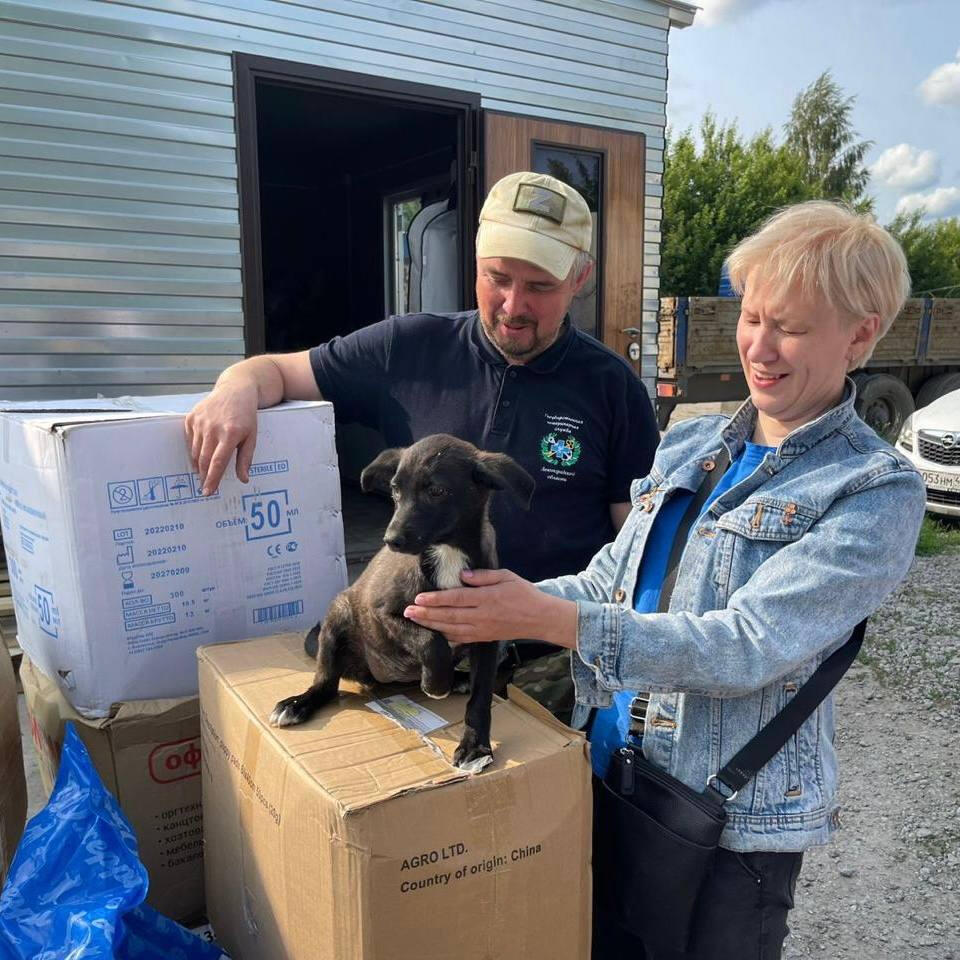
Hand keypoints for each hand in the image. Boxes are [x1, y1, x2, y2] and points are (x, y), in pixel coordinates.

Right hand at [184, 378, 258, 494]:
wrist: (235, 390)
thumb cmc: (246, 416)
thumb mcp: (251, 437)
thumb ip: (245, 459)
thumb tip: (243, 479)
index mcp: (230, 434)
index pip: (217, 462)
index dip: (212, 479)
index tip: (208, 492)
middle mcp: (213, 428)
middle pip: (204, 460)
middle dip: (204, 476)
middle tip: (205, 487)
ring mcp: (200, 422)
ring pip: (195, 452)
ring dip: (199, 464)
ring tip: (203, 472)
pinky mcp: (191, 417)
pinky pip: (189, 440)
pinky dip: (194, 449)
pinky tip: (201, 452)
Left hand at [403, 569, 577, 648]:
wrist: (540, 618)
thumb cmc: (524, 593)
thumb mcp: (506, 576)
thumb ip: (483, 576)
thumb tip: (462, 576)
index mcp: (487, 598)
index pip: (456, 599)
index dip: (435, 599)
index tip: (419, 598)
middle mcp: (482, 616)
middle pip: (448, 616)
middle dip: (426, 614)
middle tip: (407, 611)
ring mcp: (482, 629)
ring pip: (451, 629)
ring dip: (431, 625)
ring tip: (415, 620)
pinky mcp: (484, 637)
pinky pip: (461, 639)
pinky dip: (445, 637)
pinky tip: (434, 632)